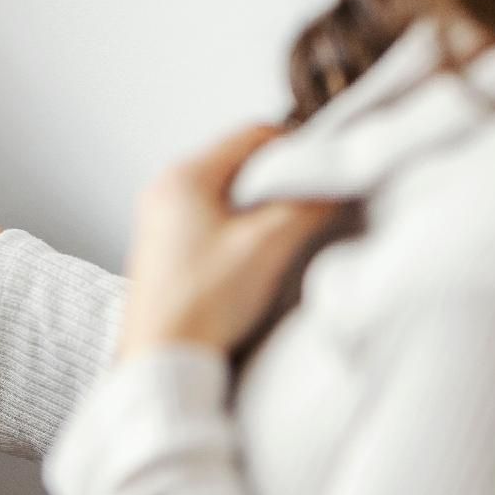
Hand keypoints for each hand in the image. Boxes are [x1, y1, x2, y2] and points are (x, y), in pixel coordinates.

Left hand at [117, 125, 341, 361]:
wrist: (161, 359)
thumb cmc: (204, 302)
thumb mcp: (268, 245)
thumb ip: (307, 205)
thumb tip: (336, 184)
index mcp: (184, 177)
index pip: (251, 136)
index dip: (295, 148)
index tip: (324, 169)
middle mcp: (164, 190)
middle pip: (236, 163)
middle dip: (277, 178)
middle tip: (310, 200)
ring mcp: (159, 219)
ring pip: (223, 192)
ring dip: (258, 205)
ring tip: (286, 231)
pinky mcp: (161, 248)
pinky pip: (207, 219)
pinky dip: (236, 227)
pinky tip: (255, 255)